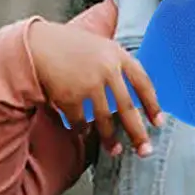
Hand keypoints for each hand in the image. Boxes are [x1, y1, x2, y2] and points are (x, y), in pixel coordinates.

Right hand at [28, 20, 161, 155]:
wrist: (36, 45)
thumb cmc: (69, 44)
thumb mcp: (99, 43)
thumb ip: (116, 61)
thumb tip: (134, 87)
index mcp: (118, 54)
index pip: (143, 83)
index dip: (152, 105)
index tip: (158, 123)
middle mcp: (107, 69)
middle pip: (127, 107)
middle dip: (137, 132)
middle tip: (145, 150)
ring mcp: (89, 83)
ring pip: (104, 119)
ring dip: (110, 138)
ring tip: (115, 150)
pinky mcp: (70, 96)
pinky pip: (81, 121)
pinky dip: (83, 129)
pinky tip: (84, 133)